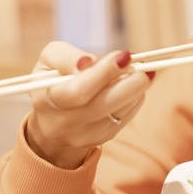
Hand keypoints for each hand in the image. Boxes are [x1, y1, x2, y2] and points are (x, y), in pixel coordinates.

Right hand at [26, 41, 154, 168]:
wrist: (54, 120)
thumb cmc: (53, 82)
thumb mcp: (49, 61)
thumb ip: (66, 56)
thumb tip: (90, 62)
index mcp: (47, 101)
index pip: (77, 91)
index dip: (103, 73)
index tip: (125, 56)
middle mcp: (64, 123)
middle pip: (103, 105)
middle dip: (129, 84)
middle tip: (145, 66)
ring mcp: (84, 135)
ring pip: (119, 111)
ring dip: (135, 89)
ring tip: (140, 71)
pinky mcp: (102, 137)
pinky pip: (126, 116)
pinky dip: (134, 98)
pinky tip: (132, 86)